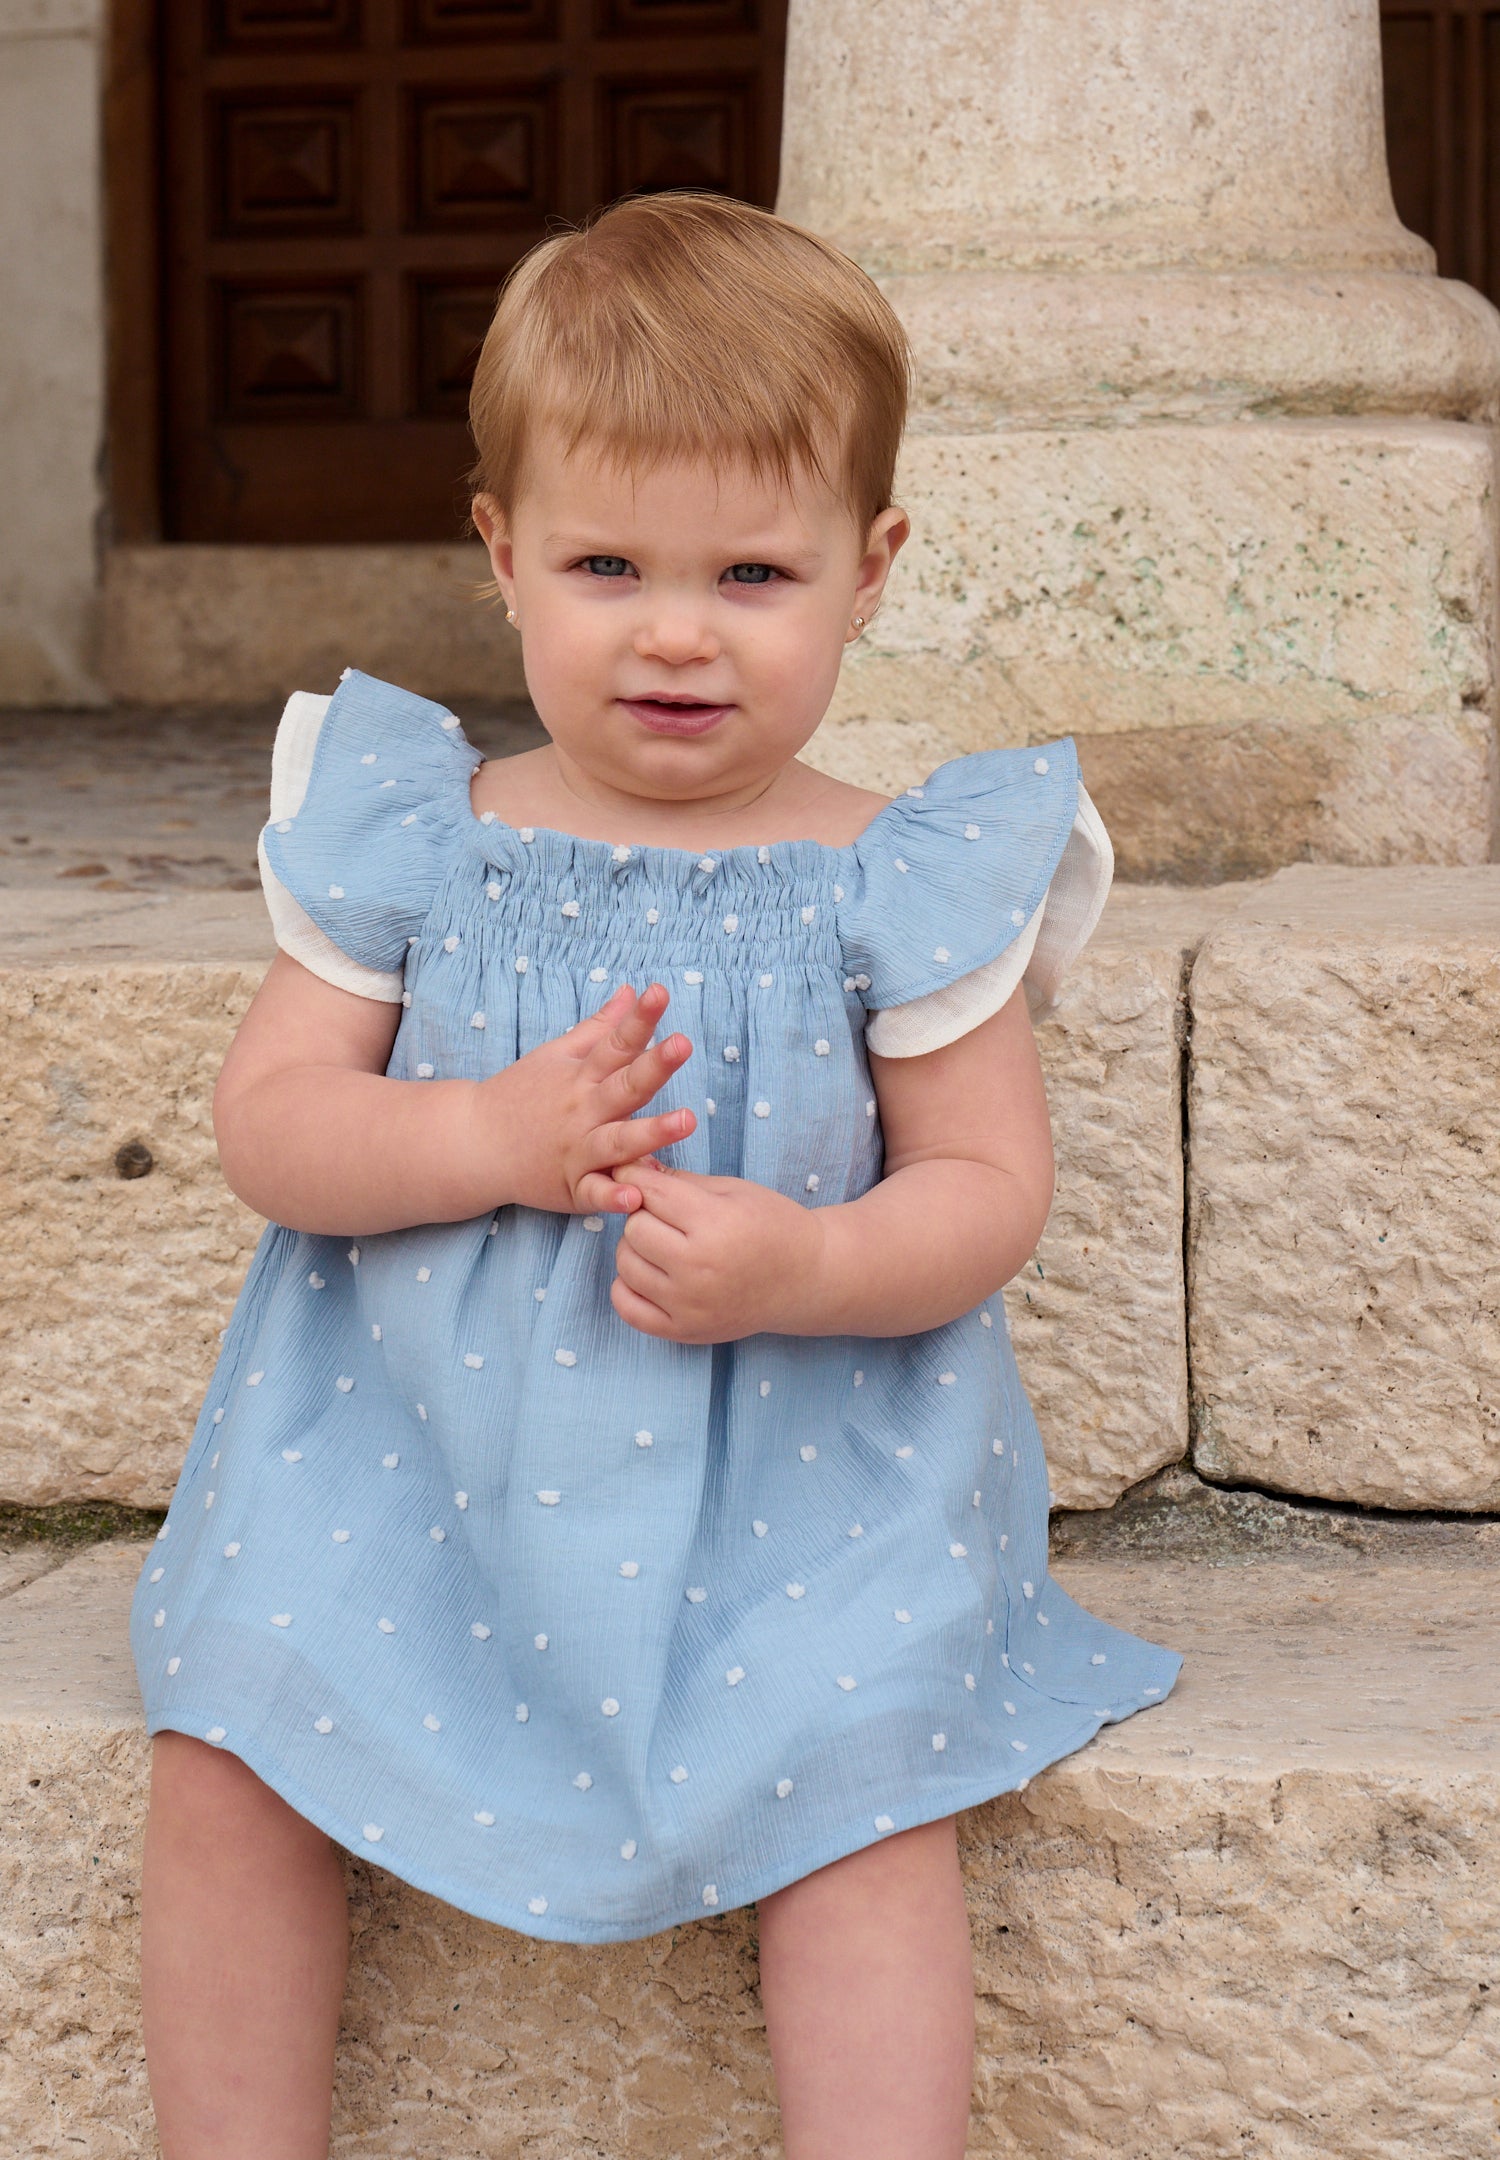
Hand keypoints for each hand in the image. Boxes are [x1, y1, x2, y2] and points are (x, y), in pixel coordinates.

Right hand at [466, 982, 696, 1216]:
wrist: (473, 1143)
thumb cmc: (520, 1095)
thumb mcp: (556, 1055)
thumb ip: (600, 1028)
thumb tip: (632, 991)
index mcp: (582, 1076)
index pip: (616, 1043)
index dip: (639, 1019)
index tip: (659, 992)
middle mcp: (583, 1110)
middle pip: (624, 1086)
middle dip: (654, 1066)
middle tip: (682, 1044)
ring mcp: (578, 1150)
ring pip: (619, 1140)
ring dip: (651, 1132)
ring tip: (686, 1121)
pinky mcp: (572, 1187)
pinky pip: (594, 1193)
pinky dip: (611, 1197)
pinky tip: (634, 1198)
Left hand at [609, 1157, 825, 1341]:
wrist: (805, 1280)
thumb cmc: (772, 1226)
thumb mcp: (733, 1190)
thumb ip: (679, 1181)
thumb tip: (629, 1166)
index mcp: (716, 1224)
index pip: (650, 1193)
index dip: (637, 1178)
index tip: (636, 1175)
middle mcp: (699, 1268)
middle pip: (634, 1229)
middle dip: (643, 1214)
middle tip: (664, 1215)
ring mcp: (690, 1305)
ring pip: (626, 1265)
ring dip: (637, 1249)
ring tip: (662, 1244)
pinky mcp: (685, 1331)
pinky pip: (627, 1307)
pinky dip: (629, 1287)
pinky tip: (651, 1274)